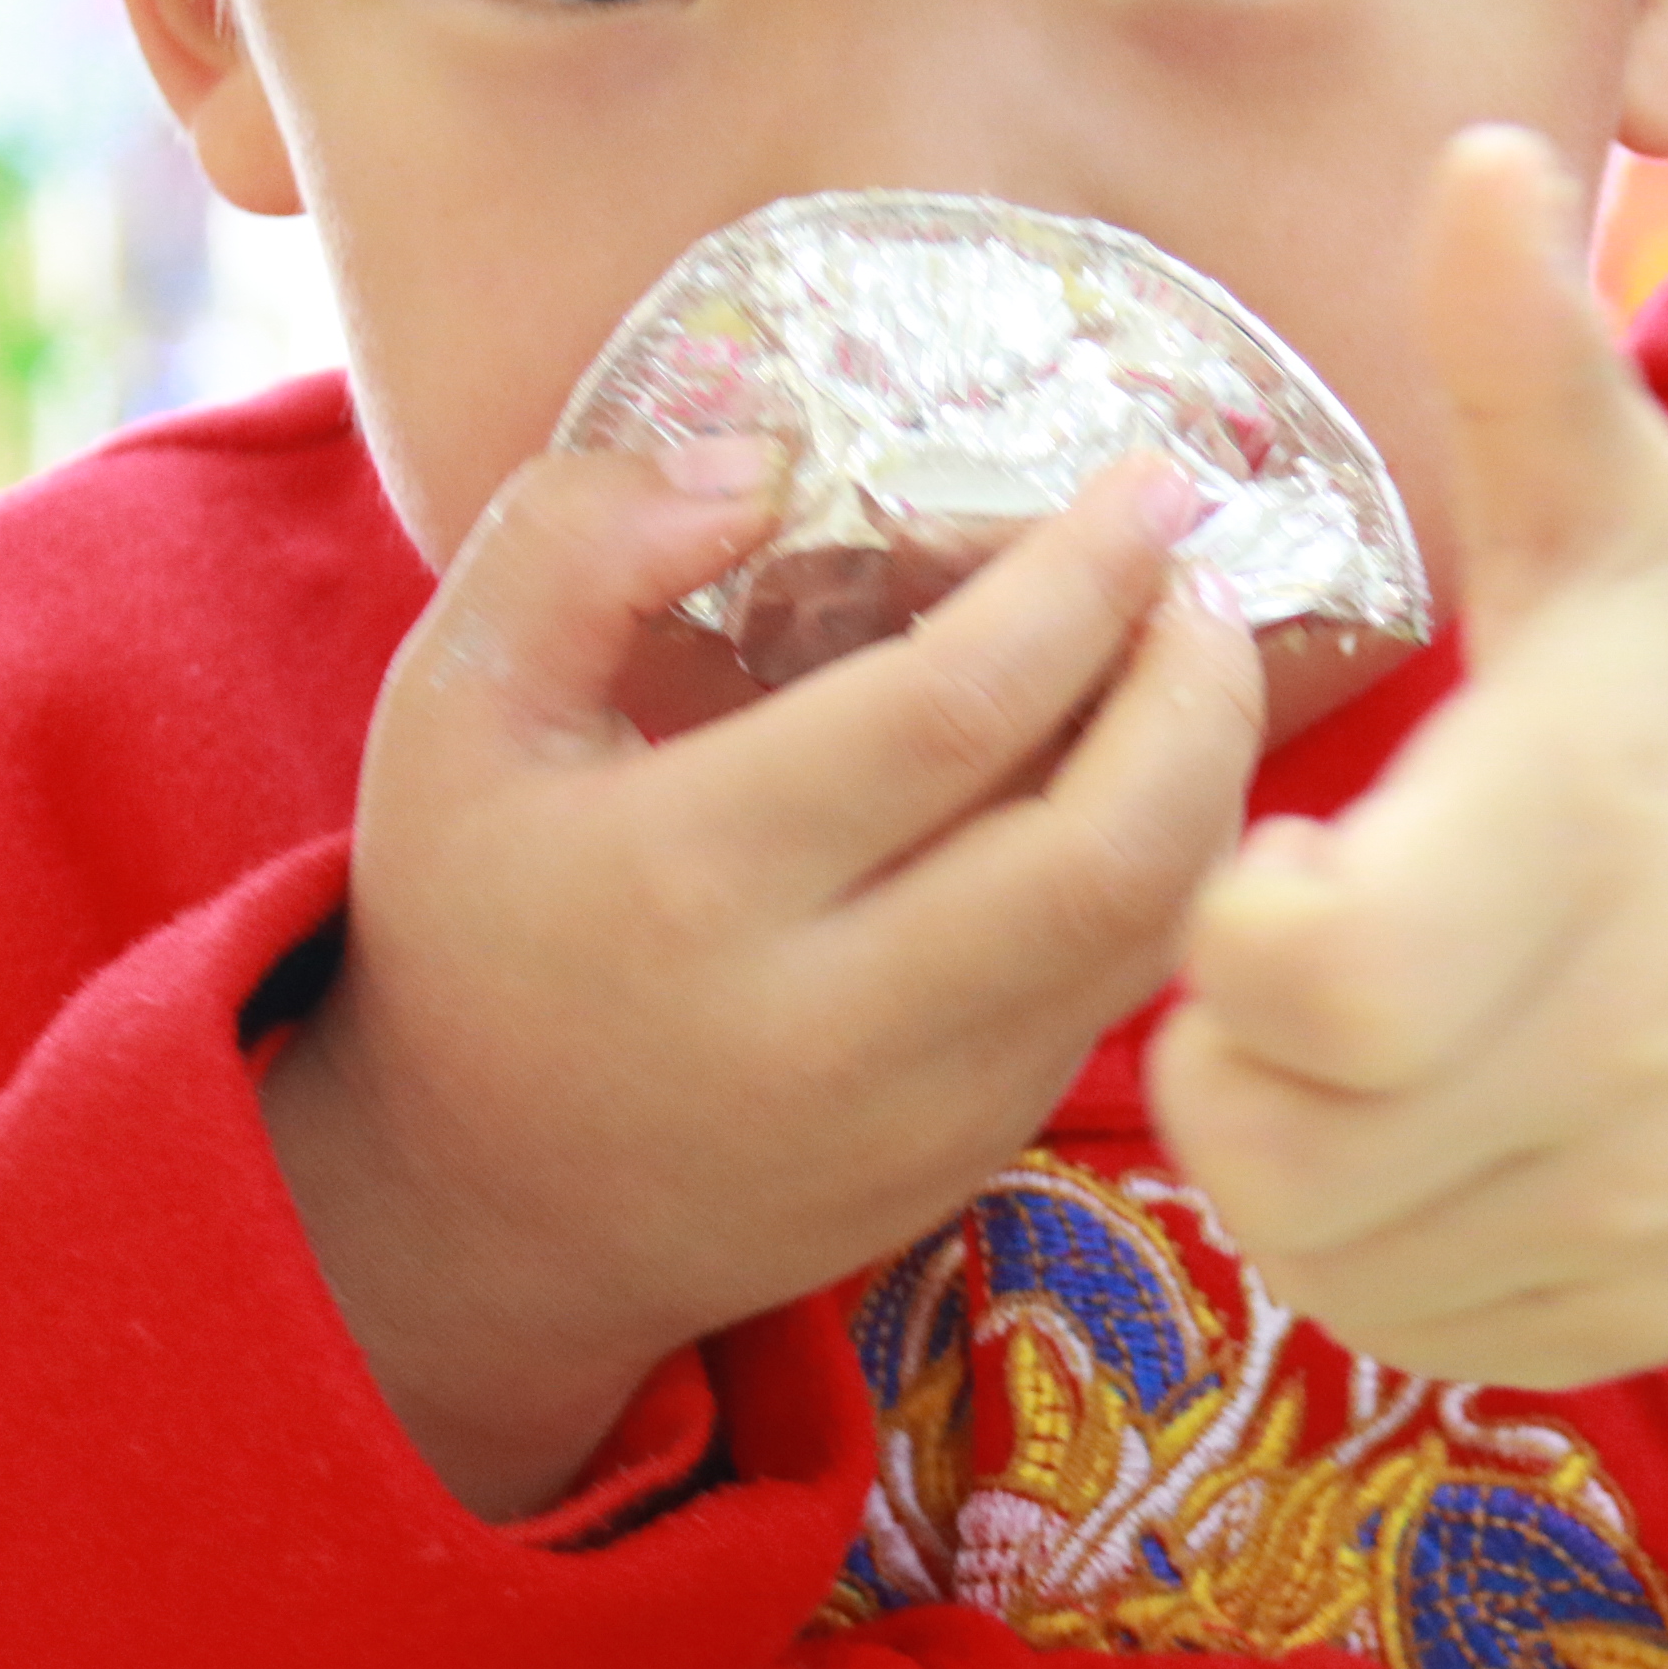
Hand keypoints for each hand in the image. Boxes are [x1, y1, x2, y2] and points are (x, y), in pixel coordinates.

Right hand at [269, 443, 1265, 1518]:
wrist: (486, 1206)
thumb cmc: (477, 919)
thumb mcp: (456, 707)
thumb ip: (575, 546)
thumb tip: (763, 462)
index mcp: (690, 875)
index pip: (950, 708)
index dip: (1082, 581)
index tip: (1149, 484)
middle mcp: (824, 1013)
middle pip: (1104, 848)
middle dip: (1199, 691)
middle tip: (1199, 578)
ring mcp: (917, 1109)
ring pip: (1147, 932)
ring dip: (1212, 781)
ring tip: (1191, 661)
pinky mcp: (969, 1155)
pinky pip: (1117, 998)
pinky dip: (1168, 874)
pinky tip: (1144, 782)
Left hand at [1150, 129, 1667, 1389]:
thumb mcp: (1627, 523)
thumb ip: (1530, 359)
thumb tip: (1475, 143)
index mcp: (1595, 836)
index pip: (1320, 974)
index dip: (1237, 923)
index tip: (1276, 857)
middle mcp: (1635, 1047)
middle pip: (1282, 1135)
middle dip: (1229, 1047)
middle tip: (1282, 952)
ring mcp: (1650, 1205)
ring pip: (1323, 1248)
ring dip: (1282, 1147)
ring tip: (1344, 1034)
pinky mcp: (1646, 1316)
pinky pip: (1411, 1326)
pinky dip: (1369, 1245)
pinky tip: (1417, 1127)